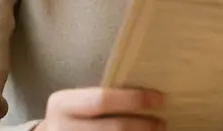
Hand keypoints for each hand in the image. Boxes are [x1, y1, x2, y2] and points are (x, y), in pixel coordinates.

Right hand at [35, 87, 162, 129]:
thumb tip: (148, 94)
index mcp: (62, 104)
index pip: (102, 100)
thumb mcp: (77, 102)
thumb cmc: (72, 116)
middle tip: (161, 123)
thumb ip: (103, 98)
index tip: (158, 98)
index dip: (133, 100)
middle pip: (114, 128)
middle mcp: (62, 128)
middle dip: (142, 126)